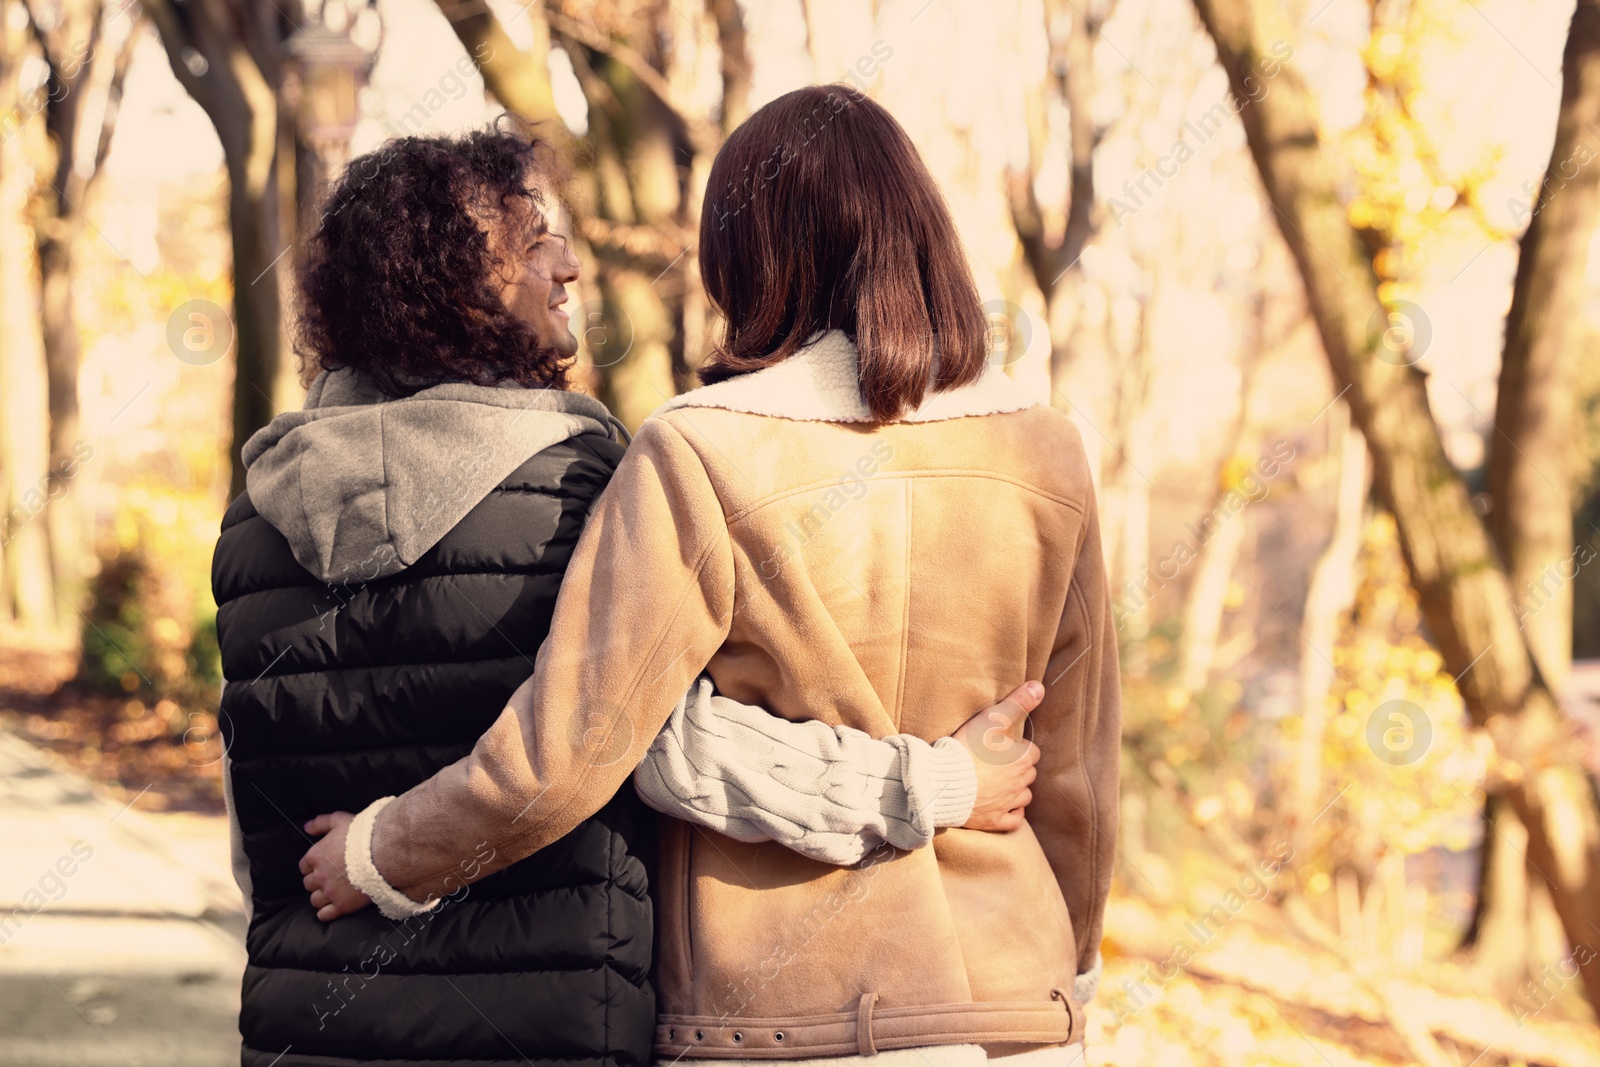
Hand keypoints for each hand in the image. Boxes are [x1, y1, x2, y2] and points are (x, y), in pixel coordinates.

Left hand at [298, 811, 371, 920]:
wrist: (384, 854)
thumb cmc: (362, 835)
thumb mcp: (340, 820)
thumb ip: (320, 823)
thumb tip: (306, 827)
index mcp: (316, 856)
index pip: (304, 866)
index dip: (313, 866)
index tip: (323, 865)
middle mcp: (319, 876)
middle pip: (308, 884)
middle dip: (317, 881)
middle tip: (330, 878)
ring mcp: (330, 892)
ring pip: (315, 900)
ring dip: (321, 897)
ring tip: (333, 893)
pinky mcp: (342, 906)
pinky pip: (324, 915)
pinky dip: (325, 913)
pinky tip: (332, 908)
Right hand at [950, 681, 1042, 831]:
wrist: (941, 783)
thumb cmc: (966, 748)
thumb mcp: (991, 719)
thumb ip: (1017, 703)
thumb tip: (1039, 686)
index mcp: (1021, 760)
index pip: (1032, 752)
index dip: (1019, 748)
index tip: (1004, 746)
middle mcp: (1020, 783)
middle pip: (1028, 774)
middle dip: (1018, 768)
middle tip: (999, 762)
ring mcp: (1007, 804)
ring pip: (1024, 797)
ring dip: (1017, 790)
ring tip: (1001, 783)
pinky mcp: (994, 821)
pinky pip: (1013, 820)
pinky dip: (1012, 813)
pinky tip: (1003, 805)